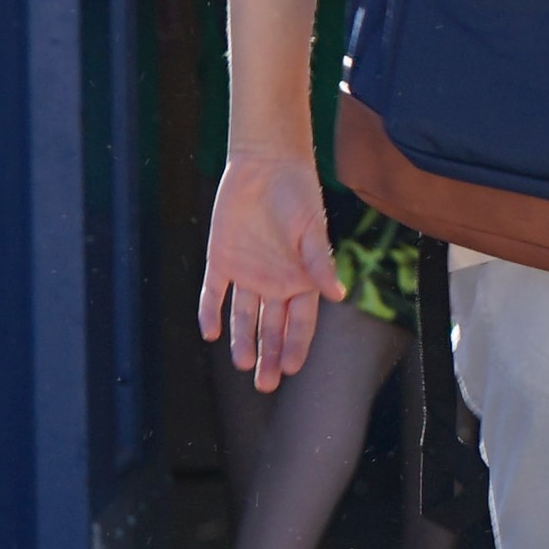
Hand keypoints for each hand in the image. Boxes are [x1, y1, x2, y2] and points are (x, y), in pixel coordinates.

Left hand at [198, 145, 346, 389]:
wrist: (265, 164)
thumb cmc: (297, 194)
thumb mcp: (311, 228)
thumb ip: (319, 262)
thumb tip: (338, 294)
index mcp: (300, 280)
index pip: (300, 323)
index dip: (296, 346)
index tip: (292, 369)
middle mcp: (274, 283)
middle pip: (272, 328)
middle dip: (270, 356)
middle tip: (266, 384)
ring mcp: (246, 273)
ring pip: (244, 317)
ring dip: (243, 341)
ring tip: (242, 364)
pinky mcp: (221, 260)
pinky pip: (213, 293)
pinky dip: (210, 312)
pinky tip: (211, 332)